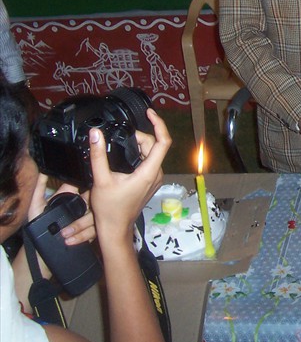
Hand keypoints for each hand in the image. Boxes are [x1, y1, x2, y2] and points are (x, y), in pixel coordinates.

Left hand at [28, 175, 95, 245]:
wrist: (41, 244)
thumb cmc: (39, 223)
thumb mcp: (37, 204)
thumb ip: (39, 187)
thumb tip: (43, 170)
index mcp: (74, 197)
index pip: (86, 186)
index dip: (88, 185)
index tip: (84, 188)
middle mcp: (84, 207)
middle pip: (95, 202)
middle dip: (87, 209)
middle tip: (78, 215)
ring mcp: (89, 221)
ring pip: (94, 219)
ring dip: (79, 226)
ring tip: (65, 233)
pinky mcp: (90, 233)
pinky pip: (92, 233)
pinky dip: (81, 237)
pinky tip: (70, 240)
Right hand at [89, 108, 169, 243]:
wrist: (115, 228)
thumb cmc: (110, 209)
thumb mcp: (101, 179)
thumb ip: (98, 155)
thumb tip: (95, 134)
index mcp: (149, 172)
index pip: (163, 142)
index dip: (158, 123)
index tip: (149, 113)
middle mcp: (156, 174)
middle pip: (155, 145)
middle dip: (140, 135)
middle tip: (122, 133)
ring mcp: (155, 178)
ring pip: (152, 153)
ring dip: (139, 144)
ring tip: (124, 140)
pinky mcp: (150, 181)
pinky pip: (149, 161)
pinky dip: (140, 153)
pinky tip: (127, 152)